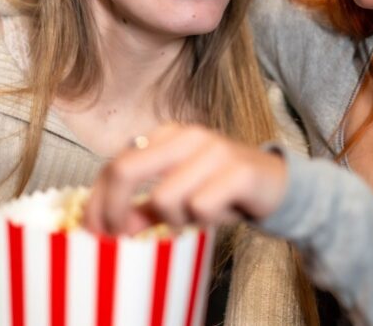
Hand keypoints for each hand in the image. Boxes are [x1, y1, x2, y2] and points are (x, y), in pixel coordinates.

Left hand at [84, 125, 288, 235]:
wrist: (278, 186)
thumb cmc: (224, 191)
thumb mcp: (180, 198)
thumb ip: (146, 208)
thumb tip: (110, 226)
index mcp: (169, 135)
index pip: (116, 163)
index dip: (98, 200)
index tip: (94, 230)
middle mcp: (188, 135)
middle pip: (127, 170)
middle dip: (115, 211)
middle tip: (118, 237)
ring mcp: (214, 150)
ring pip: (164, 198)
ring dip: (175, 220)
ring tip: (195, 217)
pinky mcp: (238, 171)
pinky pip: (200, 208)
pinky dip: (204, 220)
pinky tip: (220, 213)